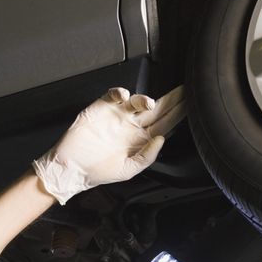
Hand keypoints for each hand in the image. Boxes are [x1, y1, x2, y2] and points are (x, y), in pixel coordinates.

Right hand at [32, 85, 185, 203]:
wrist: (71, 167)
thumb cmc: (98, 171)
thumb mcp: (128, 170)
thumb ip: (147, 156)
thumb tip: (162, 139)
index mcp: (141, 140)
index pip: (165, 124)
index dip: (177, 114)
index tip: (190, 105)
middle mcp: (132, 125)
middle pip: (157, 109)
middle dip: (171, 99)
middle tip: (185, 90)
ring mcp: (118, 115)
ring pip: (137, 101)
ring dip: (144, 99)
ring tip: (148, 104)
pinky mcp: (101, 107)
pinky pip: (114, 95)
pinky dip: (120, 92)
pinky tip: (124, 96)